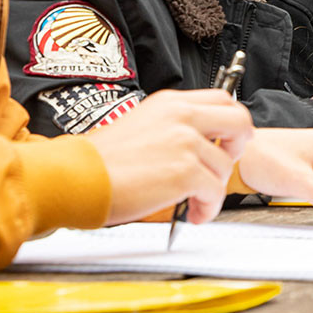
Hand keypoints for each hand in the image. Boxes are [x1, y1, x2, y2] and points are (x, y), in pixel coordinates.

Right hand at [87, 89, 252, 225]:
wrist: (73, 177)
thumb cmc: (97, 161)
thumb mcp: (140, 125)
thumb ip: (171, 127)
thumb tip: (195, 142)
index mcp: (170, 103)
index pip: (222, 99)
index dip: (230, 123)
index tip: (225, 140)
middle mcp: (181, 116)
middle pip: (239, 121)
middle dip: (238, 148)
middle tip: (221, 167)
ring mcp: (185, 143)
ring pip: (225, 166)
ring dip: (213, 189)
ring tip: (193, 201)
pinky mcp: (185, 172)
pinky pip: (215, 192)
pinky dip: (208, 207)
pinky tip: (192, 213)